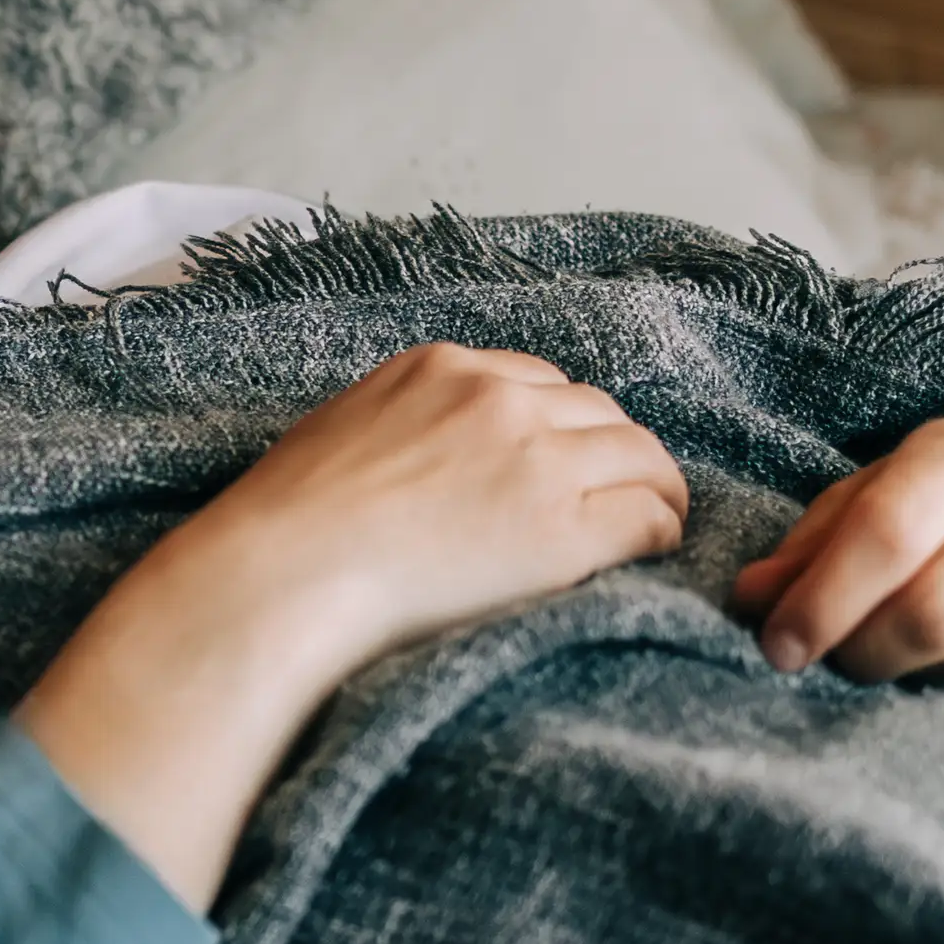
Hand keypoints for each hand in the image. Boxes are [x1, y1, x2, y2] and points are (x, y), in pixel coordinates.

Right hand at [169, 343, 692, 681]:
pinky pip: (647, 515)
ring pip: (640, 456)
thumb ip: (400, 424)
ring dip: (652, 486)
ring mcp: (537, 461)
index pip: (537, 381)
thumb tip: (421, 460)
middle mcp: (498, 399)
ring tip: (655, 519)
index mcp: (441, 368)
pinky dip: (660, 530)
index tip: (563, 459)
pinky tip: (652, 551)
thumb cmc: (287, 523)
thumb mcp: (342, 430)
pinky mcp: (564, 529)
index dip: (560, 424)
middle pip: (598, 411)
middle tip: (623, 491)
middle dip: (612, 450)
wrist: (283, 575)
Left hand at [729, 419, 943, 686]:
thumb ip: (808, 551)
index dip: (823, 602)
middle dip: (866, 653)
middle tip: (838, 662)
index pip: (887, 534)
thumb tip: (751, 599)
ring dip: (918, 676)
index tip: (779, 648)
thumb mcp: (869, 505)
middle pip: (935, 610)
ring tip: (897, 660)